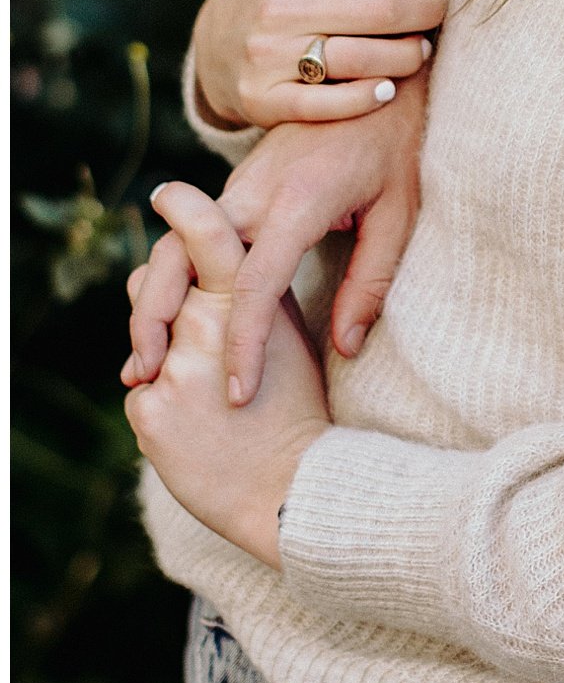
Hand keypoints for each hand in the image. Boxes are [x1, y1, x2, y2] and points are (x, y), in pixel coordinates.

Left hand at [124, 182, 330, 568]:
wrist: (295, 489)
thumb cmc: (302, 408)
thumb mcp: (292, 337)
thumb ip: (260, 295)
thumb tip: (231, 262)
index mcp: (243, 298)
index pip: (208, 236)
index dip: (184, 209)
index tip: (166, 194)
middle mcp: (201, 324)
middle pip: (155, 283)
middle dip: (161, 292)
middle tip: (185, 315)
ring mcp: (171, 368)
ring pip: (146, 341)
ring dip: (163, 354)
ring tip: (205, 392)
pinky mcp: (148, 410)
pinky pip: (141, 392)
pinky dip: (161, 404)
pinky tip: (194, 427)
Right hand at [125, 67, 427, 403]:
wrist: (371, 72)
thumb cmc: (393, 143)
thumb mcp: (400, 211)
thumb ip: (371, 281)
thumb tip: (344, 347)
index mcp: (298, 199)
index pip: (257, 284)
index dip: (244, 344)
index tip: (237, 392)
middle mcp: (253, 191)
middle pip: (181, 259)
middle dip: (154, 319)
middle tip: (144, 378)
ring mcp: (236, 187)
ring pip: (171, 246)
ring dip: (149, 299)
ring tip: (142, 360)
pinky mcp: (234, 188)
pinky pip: (187, 239)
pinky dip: (167, 280)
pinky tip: (165, 321)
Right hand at [191, 0, 445, 129]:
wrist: (216, 43)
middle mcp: (279, 8)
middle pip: (386, 11)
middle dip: (427, 12)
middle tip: (436, 12)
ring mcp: (269, 57)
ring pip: (365, 60)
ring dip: (408, 57)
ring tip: (420, 48)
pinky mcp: (266, 100)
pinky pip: (331, 106)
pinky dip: (368, 99)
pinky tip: (388, 88)